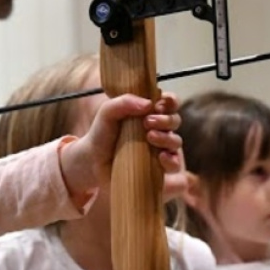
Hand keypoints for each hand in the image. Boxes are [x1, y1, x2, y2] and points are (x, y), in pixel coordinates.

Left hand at [59, 93, 182, 195]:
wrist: (92, 160)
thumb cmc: (102, 133)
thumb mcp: (108, 112)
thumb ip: (124, 102)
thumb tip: (148, 104)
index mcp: (149, 112)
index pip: (170, 102)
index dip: (170, 101)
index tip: (159, 104)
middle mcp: (158, 129)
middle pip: (175, 120)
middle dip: (165, 119)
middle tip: (147, 121)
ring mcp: (160, 149)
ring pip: (176, 141)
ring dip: (166, 137)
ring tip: (149, 137)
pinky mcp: (158, 168)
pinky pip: (174, 165)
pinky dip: (171, 159)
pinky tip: (161, 157)